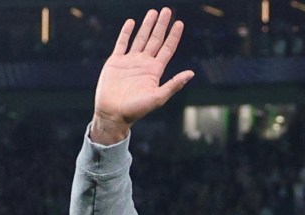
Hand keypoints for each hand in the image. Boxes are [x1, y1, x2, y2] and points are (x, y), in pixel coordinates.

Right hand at [91, 7, 194, 144]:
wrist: (113, 114)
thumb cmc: (136, 110)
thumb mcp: (158, 98)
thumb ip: (174, 85)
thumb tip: (191, 73)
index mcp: (154, 71)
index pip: (167, 49)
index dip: (173, 36)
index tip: (179, 23)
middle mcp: (143, 64)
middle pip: (155, 40)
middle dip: (161, 25)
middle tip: (167, 10)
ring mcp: (129, 62)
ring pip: (140, 38)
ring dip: (146, 26)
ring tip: (153, 12)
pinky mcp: (115, 62)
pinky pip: (122, 43)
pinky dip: (126, 32)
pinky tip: (131, 22)